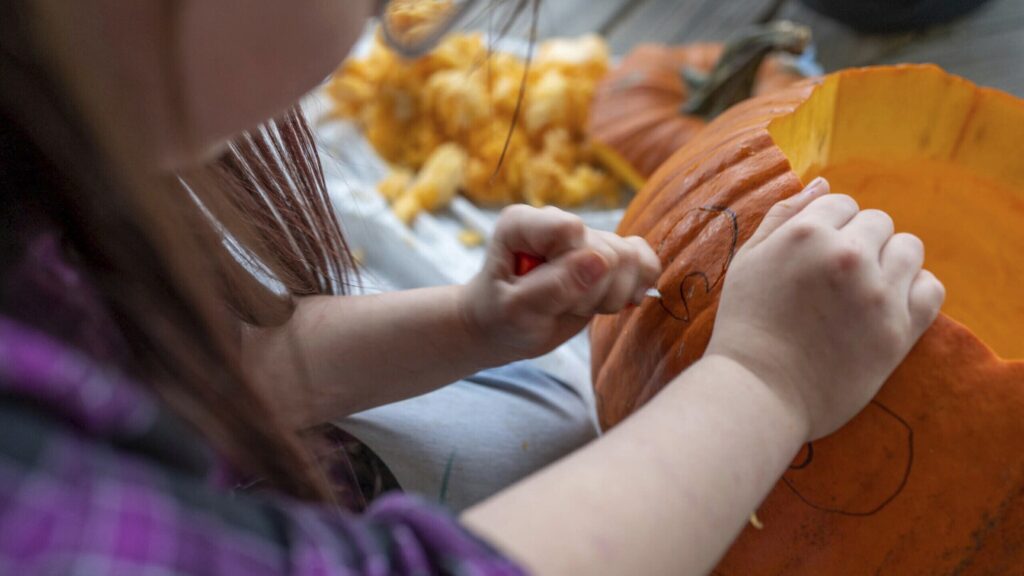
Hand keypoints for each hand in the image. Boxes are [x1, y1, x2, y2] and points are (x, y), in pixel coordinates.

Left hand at [463, 205, 660, 360]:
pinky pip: (645, 261)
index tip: (545, 293)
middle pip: (606, 250)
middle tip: (557, 307)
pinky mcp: (609, 254)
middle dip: (589, 293)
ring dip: (609, 296)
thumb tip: (600, 261)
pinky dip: (634, 288)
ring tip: (574, 305)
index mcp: (523, 223)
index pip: (570, 230)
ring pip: (630, 259)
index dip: (570, 268)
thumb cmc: (499, 318)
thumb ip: (554, 286)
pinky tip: (605, 303)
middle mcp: (557, 221)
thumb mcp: (516, 311)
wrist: (502, 328)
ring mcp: (586, 237)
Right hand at [706, 177, 944, 439]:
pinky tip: (886, 305)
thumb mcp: (748, 260)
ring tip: (863, 290)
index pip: (841, 203)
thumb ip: (784, 215)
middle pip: (878, 223)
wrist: (758, 392)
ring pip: (909, 248)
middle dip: (859, 242)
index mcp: (805, 234)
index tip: (815, 258)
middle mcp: (846, 256)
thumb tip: (822, 181)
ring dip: (890, 262)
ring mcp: (877, 293)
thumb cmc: (746, 325)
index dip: (829, 228)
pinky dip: (915, 290)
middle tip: (835, 279)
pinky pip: (931, 288)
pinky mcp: (898, 331)